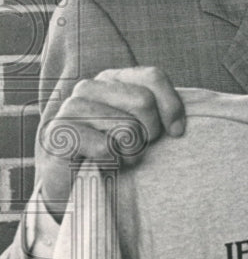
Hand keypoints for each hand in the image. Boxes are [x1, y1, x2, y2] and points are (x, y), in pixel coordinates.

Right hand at [36, 67, 184, 219]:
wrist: (77, 182)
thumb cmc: (118, 151)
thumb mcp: (145, 128)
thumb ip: (162, 113)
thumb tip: (177, 128)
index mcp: (112, 79)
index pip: (153, 77)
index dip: (172, 107)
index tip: (175, 132)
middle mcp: (89, 87)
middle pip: (144, 101)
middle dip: (151, 132)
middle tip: (138, 146)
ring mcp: (70, 107)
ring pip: (127, 128)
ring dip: (131, 152)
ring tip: (119, 156)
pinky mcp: (59, 132)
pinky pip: (107, 148)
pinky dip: (112, 162)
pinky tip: (102, 163)